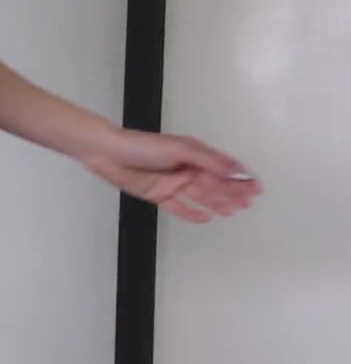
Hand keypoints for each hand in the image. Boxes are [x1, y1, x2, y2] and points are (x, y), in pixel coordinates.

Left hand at [80, 128, 261, 222]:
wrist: (107, 153)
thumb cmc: (141, 146)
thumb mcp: (180, 149)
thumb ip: (208, 160)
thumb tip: (235, 168)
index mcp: (193, 154)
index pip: (222, 168)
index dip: (239, 178)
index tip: (256, 188)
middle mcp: (185, 168)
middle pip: (213, 184)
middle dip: (232, 193)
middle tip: (248, 203)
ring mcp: (172, 182)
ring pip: (200, 196)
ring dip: (217, 203)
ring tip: (233, 211)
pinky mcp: (158, 194)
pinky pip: (179, 206)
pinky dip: (192, 212)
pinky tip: (207, 217)